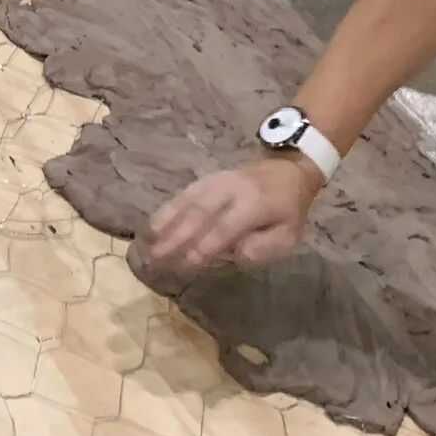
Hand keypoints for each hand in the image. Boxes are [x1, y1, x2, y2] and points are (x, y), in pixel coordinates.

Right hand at [142, 157, 323, 274]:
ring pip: (187, 201)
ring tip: (147, 242)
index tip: (187, 265)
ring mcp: (215, 182)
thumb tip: (235, 255)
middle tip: (155, 258)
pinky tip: (153, 225)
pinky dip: (166, 210)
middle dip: (176, 236)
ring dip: (165, 222)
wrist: (286, 169)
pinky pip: (183, 195)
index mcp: (254, 204)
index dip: (206, 245)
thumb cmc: (286, 210)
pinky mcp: (205, 180)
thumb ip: (263, 248)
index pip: (225, 227)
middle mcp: (230, 190)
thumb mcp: (288, 235)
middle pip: (199, 213)